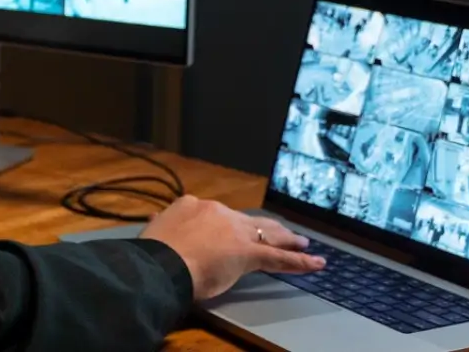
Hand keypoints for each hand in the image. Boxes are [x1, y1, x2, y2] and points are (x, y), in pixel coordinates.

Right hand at [140, 195, 325, 299]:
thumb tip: (153, 219)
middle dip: (266, 226)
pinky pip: (278, 258)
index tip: (227, 229)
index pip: (216, 215)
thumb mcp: (156, 232)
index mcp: (192, 206)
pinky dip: (299, 261)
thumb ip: (160, 224)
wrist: (164, 262)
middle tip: (282, 232)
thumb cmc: (156, 251)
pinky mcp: (248, 253)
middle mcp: (217, 212)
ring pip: (267, 234)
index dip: (225, 223)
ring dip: (287, 239)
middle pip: (248, 221)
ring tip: (303, 243)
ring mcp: (235, 231)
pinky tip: (315, 263)